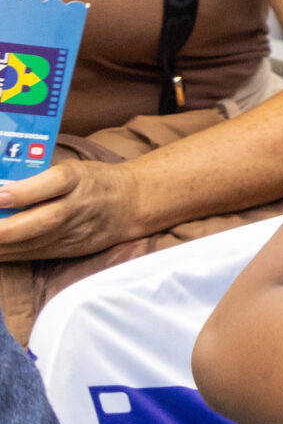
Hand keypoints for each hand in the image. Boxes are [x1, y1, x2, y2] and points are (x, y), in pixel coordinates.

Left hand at [0, 160, 146, 261]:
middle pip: (43, 220)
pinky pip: (33, 254)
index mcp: (77, 178)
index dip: (23, 192)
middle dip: (4, 229)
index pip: (54, 183)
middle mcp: (78, 206)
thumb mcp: (71, 169)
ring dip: (2, 246)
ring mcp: (75, 232)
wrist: (129, 205)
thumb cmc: (92, 181)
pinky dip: (8, 254)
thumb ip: (37, 179)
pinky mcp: (69, 250)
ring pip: (34, 242)